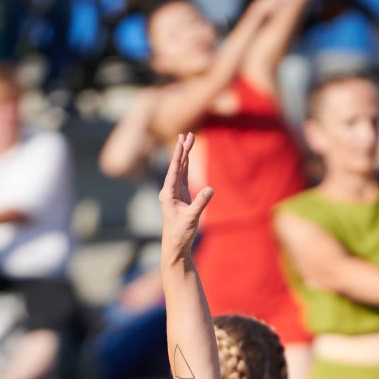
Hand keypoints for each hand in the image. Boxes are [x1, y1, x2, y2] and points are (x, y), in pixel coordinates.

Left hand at [158, 133, 212, 267]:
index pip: (174, 170)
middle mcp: (169, 190)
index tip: (181, 142)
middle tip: (187, 134)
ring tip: (187, 139)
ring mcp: (174, 192)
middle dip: (182, 150)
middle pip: (177, 165)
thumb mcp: (191, 218)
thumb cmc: (180, 233)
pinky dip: (186, 165)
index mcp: (168, 194)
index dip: (178, 155)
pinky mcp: (180, 195)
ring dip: (184, 155)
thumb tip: (210, 189)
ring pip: (180, 169)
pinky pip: (183, 176)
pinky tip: (187, 156)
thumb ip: (200, 203)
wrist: (175, 244)